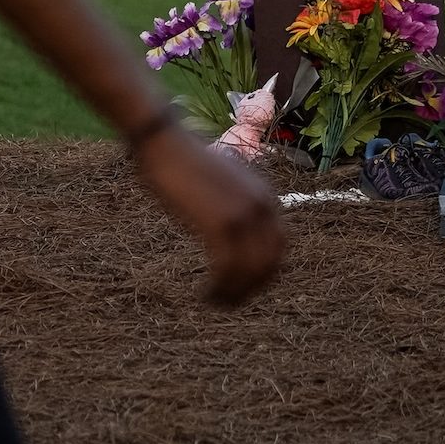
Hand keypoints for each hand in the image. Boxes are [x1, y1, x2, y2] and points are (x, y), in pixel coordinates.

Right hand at [134, 122, 283, 303]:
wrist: (165, 141)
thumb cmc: (185, 159)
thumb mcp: (223, 179)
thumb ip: (236, 200)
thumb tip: (232, 221)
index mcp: (265, 196)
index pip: (279, 245)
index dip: (265, 272)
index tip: (246, 286)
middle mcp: (262, 206)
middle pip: (269, 263)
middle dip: (252, 288)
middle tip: (231, 302)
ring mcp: (243, 215)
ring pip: (249, 271)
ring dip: (234, 293)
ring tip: (215, 302)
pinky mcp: (221, 224)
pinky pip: (228, 269)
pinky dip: (219, 288)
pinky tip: (205, 294)